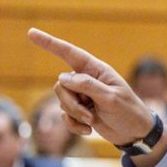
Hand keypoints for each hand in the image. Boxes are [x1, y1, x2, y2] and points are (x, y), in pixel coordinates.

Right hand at [27, 28, 155, 146]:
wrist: (135, 133)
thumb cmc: (129, 112)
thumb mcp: (111, 98)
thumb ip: (87, 86)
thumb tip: (62, 78)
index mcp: (96, 70)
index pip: (70, 53)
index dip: (49, 43)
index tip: (31, 33)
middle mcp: (86, 80)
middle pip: (61, 85)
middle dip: (72, 103)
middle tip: (90, 114)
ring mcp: (82, 95)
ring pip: (62, 100)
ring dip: (75, 114)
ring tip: (92, 120)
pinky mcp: (79, 110)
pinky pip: (64, 115)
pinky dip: (74, 125)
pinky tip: (88, 130)